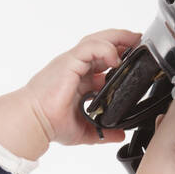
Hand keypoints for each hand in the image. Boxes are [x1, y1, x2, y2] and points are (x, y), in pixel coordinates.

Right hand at [21, 28, 141, 147]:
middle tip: (140, 41)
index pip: (102, 60)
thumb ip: (103, 131)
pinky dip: (106, 49)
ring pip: (97, 40)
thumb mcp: (85, 130)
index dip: (120, 56)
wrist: (34, 122)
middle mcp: (76, 67)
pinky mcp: (69, 62)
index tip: (136, 59)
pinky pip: (90, 47)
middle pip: (101, 44)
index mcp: (79, 79)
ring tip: (134, 41)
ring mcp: (72, 62)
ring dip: (117, 38)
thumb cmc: (50, 122)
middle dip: (122, 40)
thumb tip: (119, 135)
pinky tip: (116, 59)